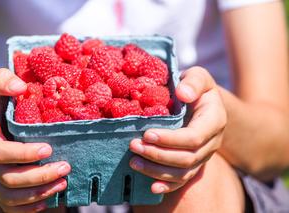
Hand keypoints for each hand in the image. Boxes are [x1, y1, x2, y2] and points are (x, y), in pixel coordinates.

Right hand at [0, 69, 70, 212]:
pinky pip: (9, 205)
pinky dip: (28, 207)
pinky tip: (48, 200)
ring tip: (63, 183)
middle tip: (66, 167)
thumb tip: (20, 87)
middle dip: (39, 176)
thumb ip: (1, 80)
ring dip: (38, 193)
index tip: (49, 148)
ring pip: (10, 196)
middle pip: (8, 178)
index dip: (23, 154)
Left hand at [129, 67, 225, 193]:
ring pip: (183, 172)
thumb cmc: (194, 87)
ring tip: (134, 162)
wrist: (201, 103)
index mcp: (214, 120)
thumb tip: (183, 94)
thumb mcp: (198, 76)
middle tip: (133, 146)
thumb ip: (194, 81)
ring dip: (157, 170)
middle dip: (158, 155)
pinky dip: (167, 186)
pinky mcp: (194, 164)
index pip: (194, 137)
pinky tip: (151, 188)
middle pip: (187, 158)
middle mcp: (212, 142)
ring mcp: (203, 156)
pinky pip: (183, 180)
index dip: (170, 139)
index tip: (147, 134)